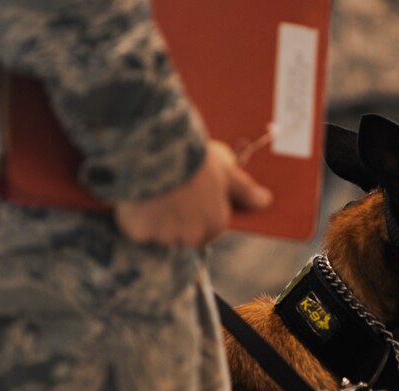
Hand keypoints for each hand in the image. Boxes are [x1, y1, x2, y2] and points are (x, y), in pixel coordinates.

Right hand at [115, 140, 271, 246]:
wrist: (158, 146)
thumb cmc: (195, 156)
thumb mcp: (225, 171)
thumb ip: (245, 191)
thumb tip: (265, 201)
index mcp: (217, 223)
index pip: (208, 229)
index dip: (196, 212)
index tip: (187, 195)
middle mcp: (193, 236)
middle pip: (182, 235)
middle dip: (175, 219)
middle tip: (168, 191)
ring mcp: (165, 236)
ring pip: (157, 234)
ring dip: (153, 218)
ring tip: (151, 188)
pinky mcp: (139, 232)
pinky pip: (134, 228)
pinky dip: (133, 216)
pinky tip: (136, 194)